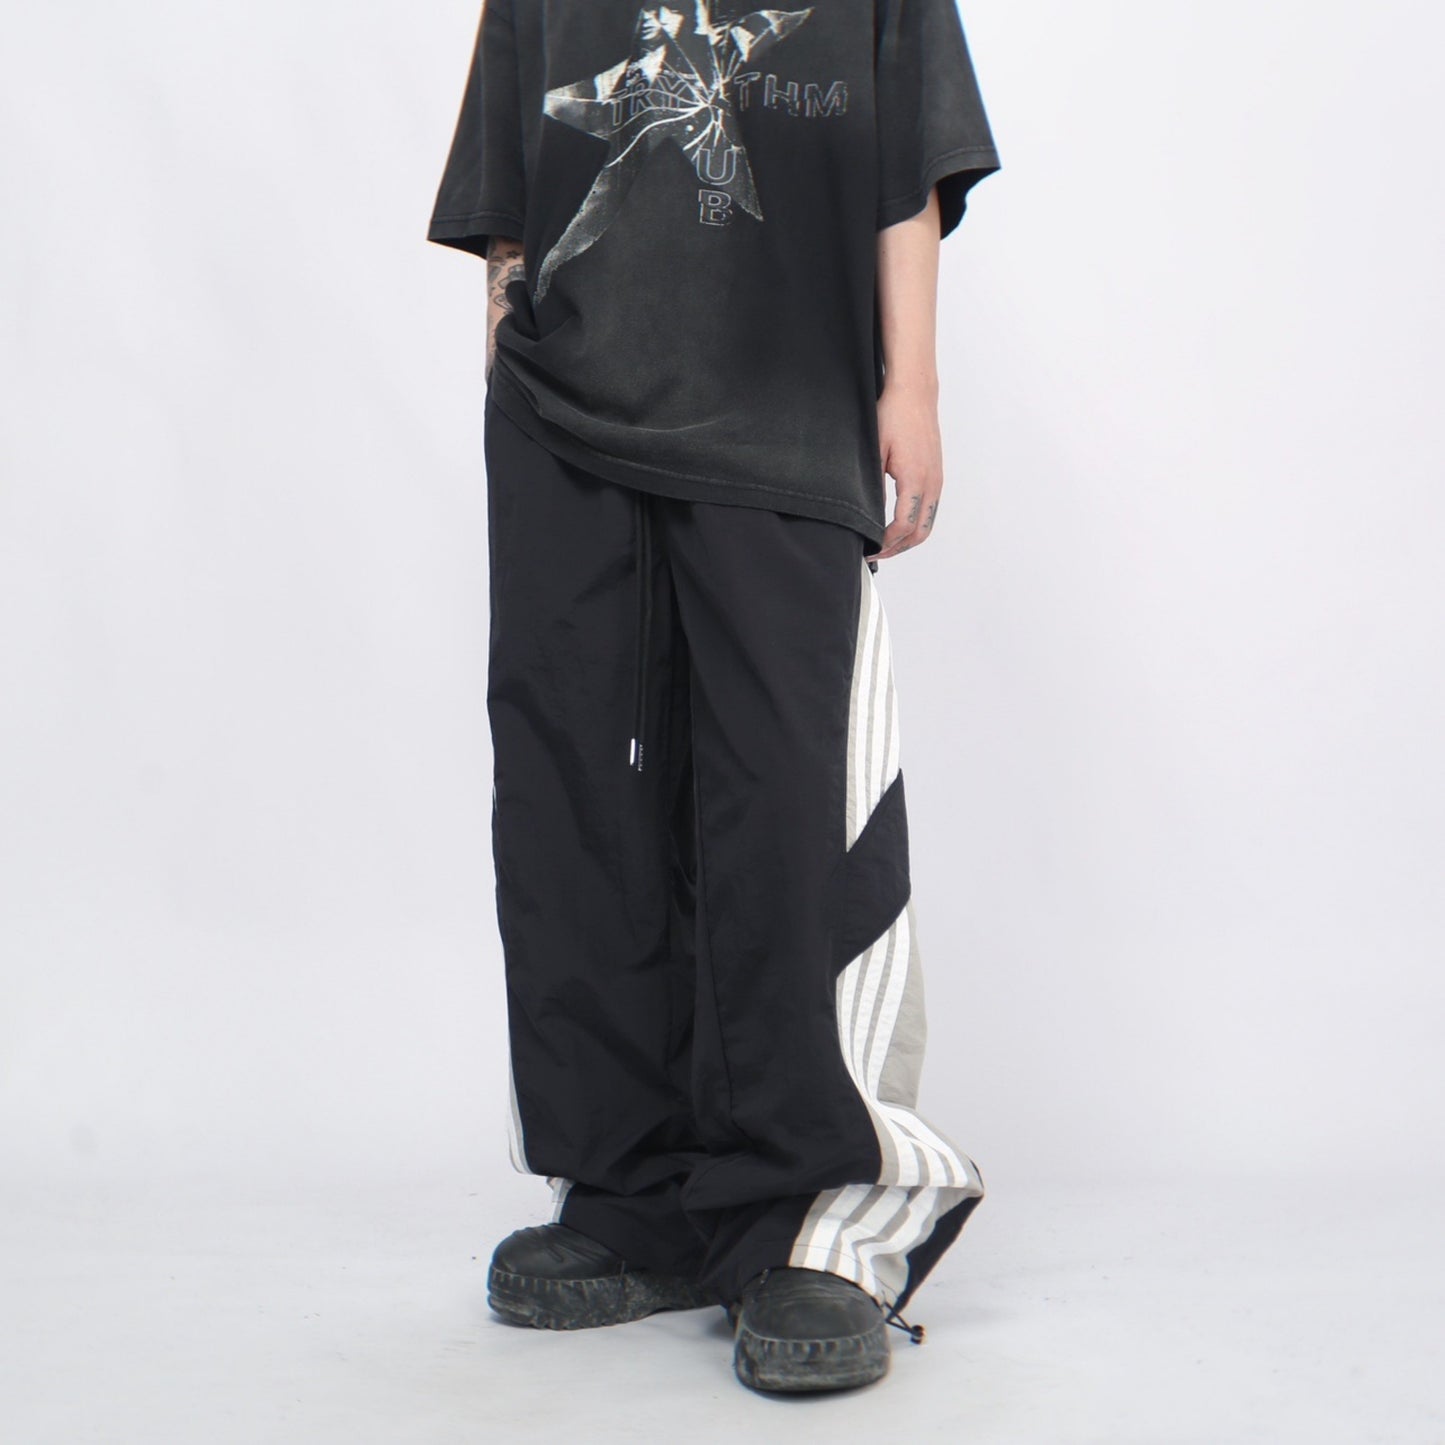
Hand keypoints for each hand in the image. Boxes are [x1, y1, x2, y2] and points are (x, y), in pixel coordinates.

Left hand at [869, 379, 942, 561]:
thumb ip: (873, 488)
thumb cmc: (893, 415)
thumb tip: (868, 516)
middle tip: (876, 553)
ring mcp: (937, 480)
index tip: (869, 548)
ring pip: (927, 523)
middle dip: (897, 548)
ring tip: (885, 542)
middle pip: (920, 533)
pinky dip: (916, 523)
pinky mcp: (936, 475)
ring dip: (908, 538)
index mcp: (916, 480)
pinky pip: (930, 509)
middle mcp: (932, 483)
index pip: (903, 527)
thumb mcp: (874, 453)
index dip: (885, 543)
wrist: (914, 393)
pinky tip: (898, 522)